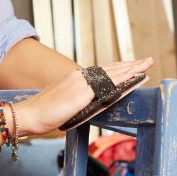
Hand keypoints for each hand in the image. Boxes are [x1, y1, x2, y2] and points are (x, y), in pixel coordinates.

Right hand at [15, 58, 152, 135]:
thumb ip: (78, 100)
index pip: (103, 71)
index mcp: (77, 78)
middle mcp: (81, 77)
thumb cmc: (43, 113)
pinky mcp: (83, 93)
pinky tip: (135, 79)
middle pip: (111, 69)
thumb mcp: (65, 104)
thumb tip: (89, 102)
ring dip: (131, 70)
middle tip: (147, 61)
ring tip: (146, 66)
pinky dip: (124, 81)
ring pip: (113, 74)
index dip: (119, 68)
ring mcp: (83, 83)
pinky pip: (109, 85)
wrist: (29, 114)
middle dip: (131, 65)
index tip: (132, 66)